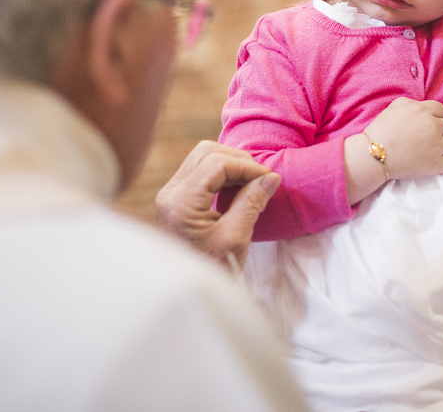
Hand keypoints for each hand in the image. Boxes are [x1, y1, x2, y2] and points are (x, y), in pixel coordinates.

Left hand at [155, 140, 280, 271]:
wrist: (187, 290)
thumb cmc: (213, 270)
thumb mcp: (236, 239)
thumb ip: (252, 203)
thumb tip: (271, 177)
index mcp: (181, 203)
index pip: (216, 164)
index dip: (246, 166)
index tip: (269, 179)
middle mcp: (170, 193)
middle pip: (206, 152)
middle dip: (238, 160)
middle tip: (261, 178)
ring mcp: (170, 194)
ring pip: (202, 157)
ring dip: (230, 164)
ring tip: (252, 182)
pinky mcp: (176, 198)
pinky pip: (199, 170)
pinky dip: (221, 173)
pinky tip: (238, 187)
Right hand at [344, 97, 442, 202]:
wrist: (374, 154)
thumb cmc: (381, 130)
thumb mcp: (393, 107)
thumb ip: (411, 103)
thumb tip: (421, 106)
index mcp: (424, 111)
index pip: (441, 110)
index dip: (434, 117)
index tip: (426, 124)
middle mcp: (434, 126)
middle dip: (438, 131)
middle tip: (425, 138)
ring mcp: (437, 146)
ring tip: (433, 149)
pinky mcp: (437, 164)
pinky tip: (436, 161)